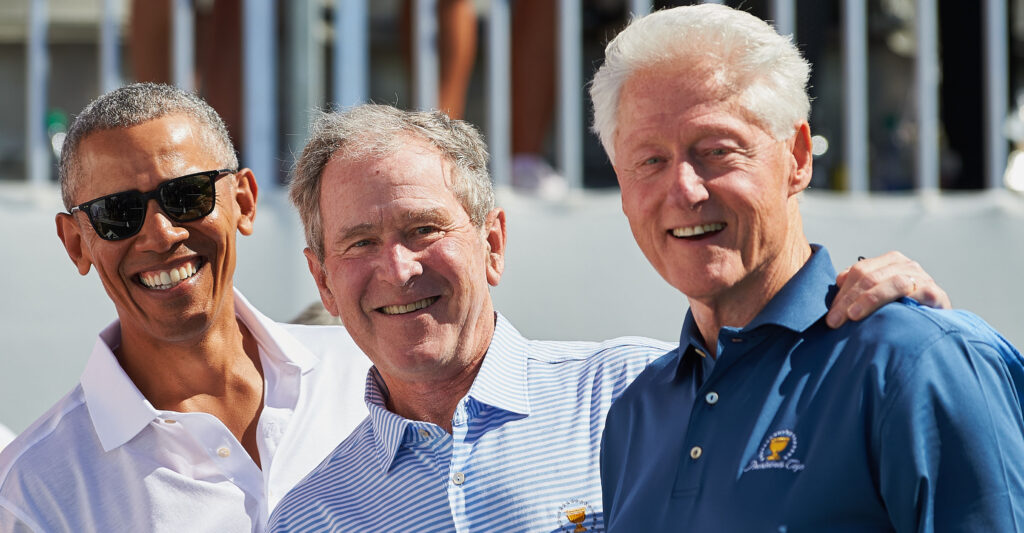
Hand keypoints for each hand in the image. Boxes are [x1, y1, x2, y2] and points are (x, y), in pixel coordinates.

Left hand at [826, 251, 950, 327]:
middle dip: (848, 300)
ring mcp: (920, 277)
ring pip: (889, 282)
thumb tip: (839, 281)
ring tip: (852, 316)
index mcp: (888, 262)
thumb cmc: (904, 309)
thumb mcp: (879, 296)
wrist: (937, 324)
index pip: (858, 271)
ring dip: (868, 300)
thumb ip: (859, 287)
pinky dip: (896, 301)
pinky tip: (884, 314)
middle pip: (869, 277)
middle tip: (834, 321)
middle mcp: (905, 265)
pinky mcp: (934, 292)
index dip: (842, 293)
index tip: (830, 315)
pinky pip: (913, 293)